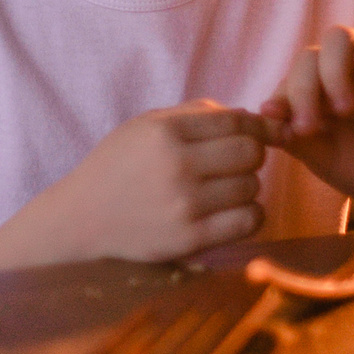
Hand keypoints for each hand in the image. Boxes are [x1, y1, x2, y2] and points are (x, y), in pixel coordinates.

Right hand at [27, 101, 270, 264]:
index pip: (236, 121)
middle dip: (252, 154)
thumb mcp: (145, 126)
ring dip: (245, 186)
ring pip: (252, 187)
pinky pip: (249, 221)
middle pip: (250, 153)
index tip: (270, 131)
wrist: (83, 217)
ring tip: (222, 188)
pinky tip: (230, 211)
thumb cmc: (118, 166)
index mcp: (165, 132)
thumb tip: (251, 116)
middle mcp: (177, 165)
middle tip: (235, 162)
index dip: (261, 125)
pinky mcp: (190, 239)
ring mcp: (184, 204)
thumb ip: (195, 114)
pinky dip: (249, 214)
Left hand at [259, 26, 353, 207]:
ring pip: (337, 37)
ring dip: (333, 70)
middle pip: (307, 58)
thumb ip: (293, 137)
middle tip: (312, 127)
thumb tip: (261, 114)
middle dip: (303, 91)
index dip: (281, 101)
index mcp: (309, 96)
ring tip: (344, 108)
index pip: (285, 83)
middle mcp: (333, 75)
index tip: (286, 127)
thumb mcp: (323, 159)